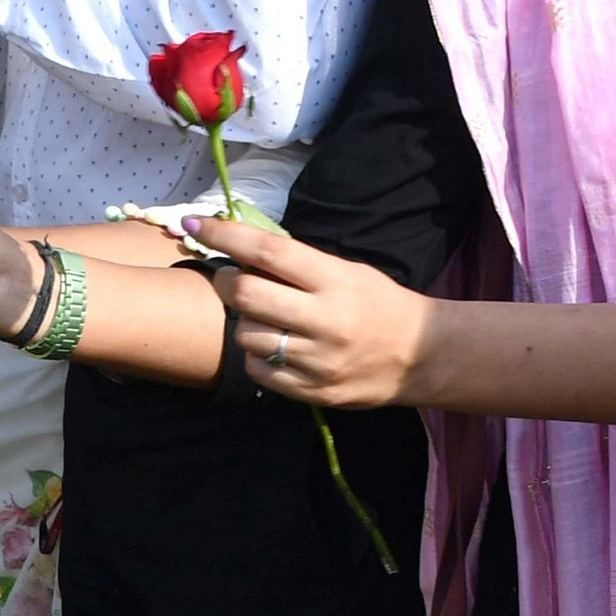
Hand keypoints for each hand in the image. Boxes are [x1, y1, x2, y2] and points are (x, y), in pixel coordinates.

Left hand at [189, 217, 435, 406]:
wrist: (421, 356)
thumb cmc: (378, 304)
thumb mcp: (347, 272)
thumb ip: (299, 264)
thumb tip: (241, 247)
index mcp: (335, 281)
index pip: (268, 251)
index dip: (225, 235)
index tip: (195, 224)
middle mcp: (325, 320)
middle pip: (247, 295)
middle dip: (225, 281)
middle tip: (228, 277)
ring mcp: (318, 360)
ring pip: (247, 335)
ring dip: (243, 321)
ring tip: (262, 316)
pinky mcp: (313, 391)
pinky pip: (258, 370)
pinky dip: (255, 355)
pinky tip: (273, 346)